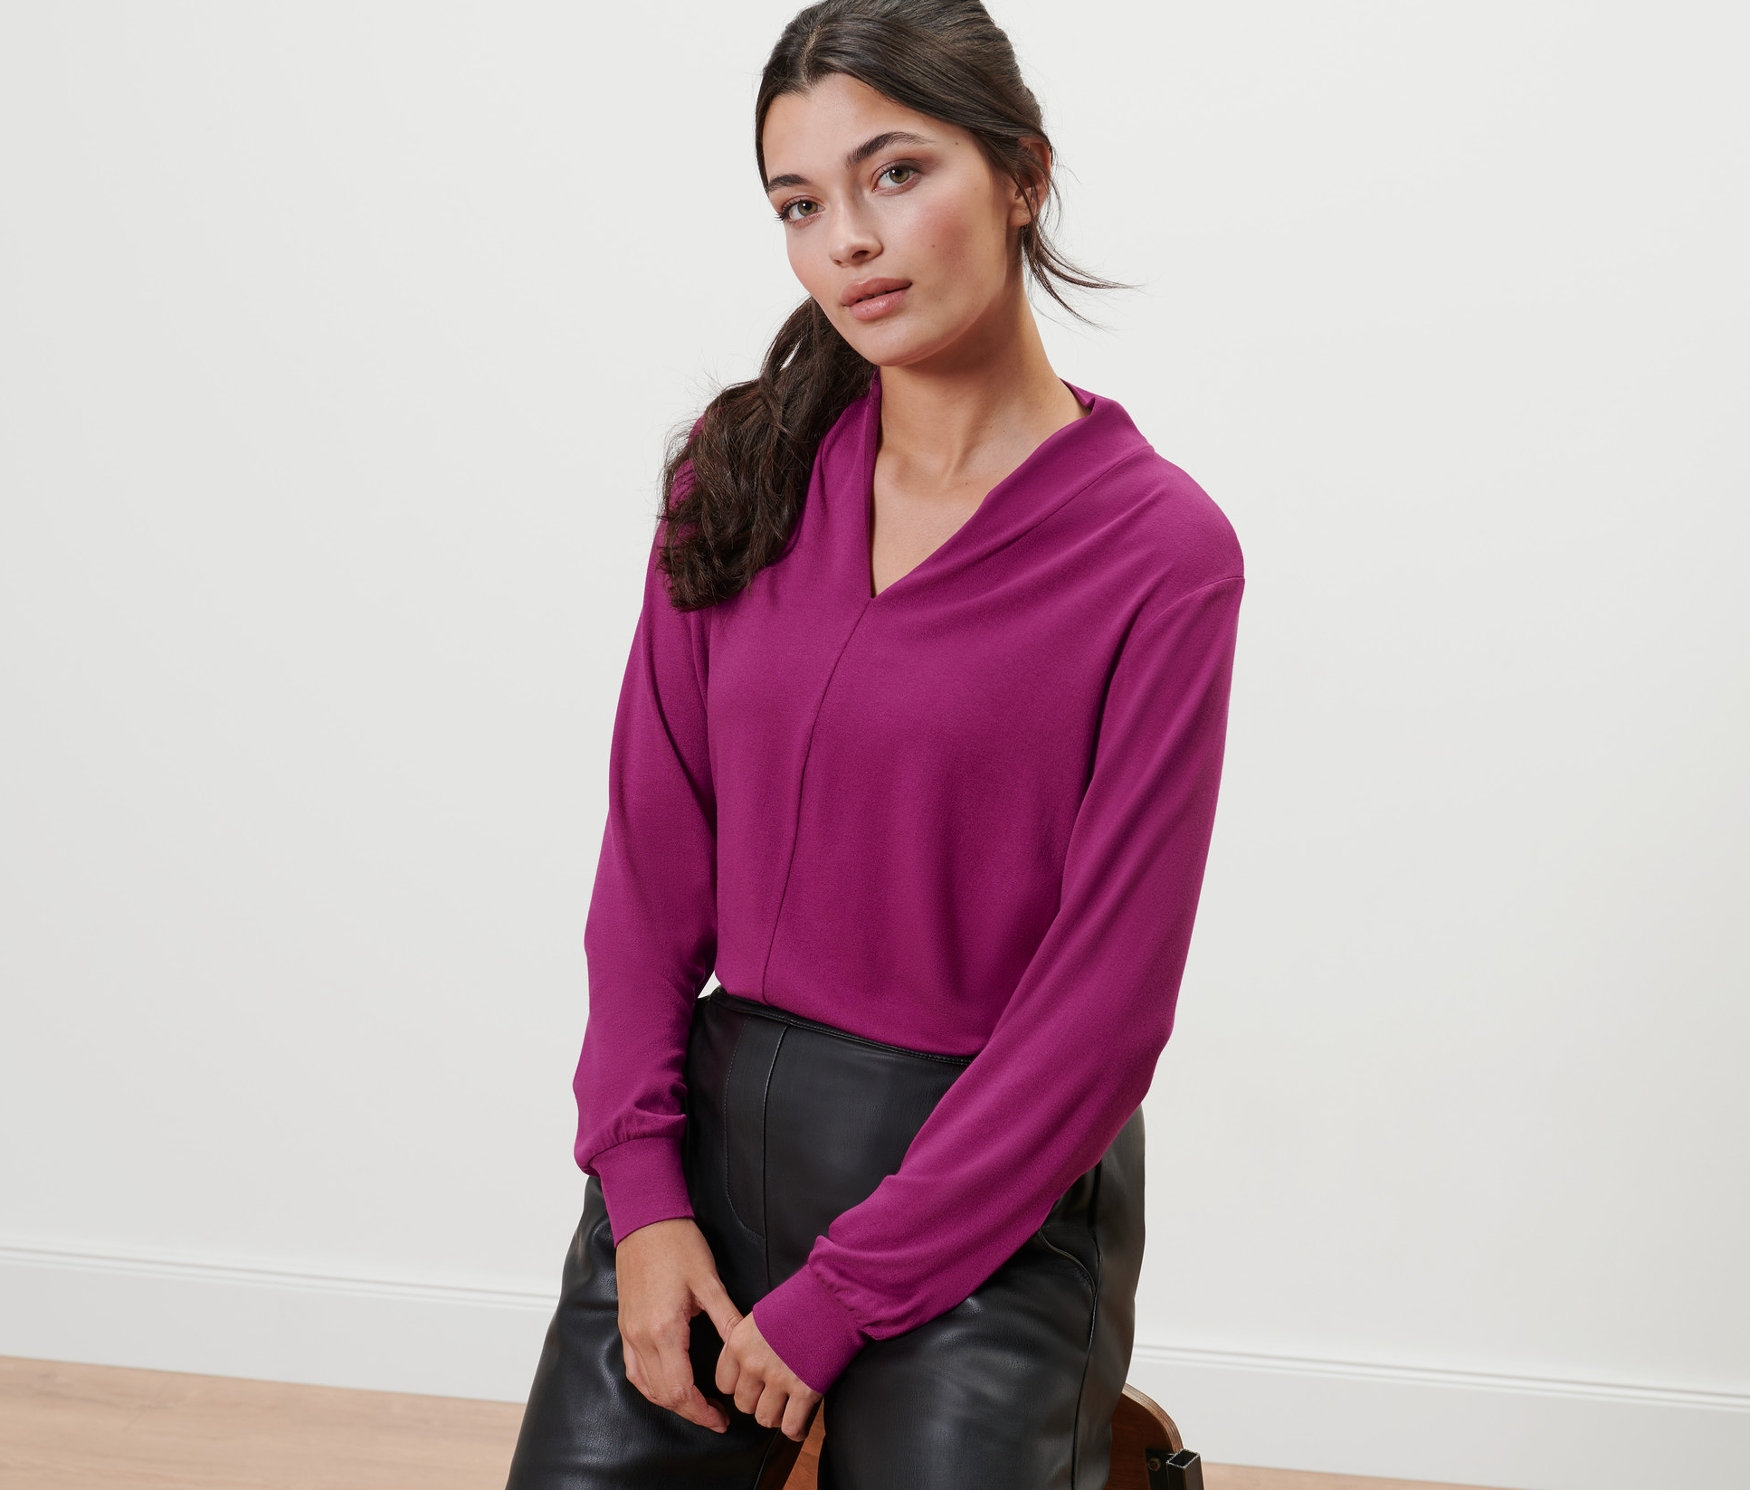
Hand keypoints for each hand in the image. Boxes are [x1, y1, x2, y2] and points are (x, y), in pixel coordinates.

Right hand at [613, 1217, 741, 1433]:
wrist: (644, 1219)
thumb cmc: (678, 1244)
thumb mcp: (709, 1281)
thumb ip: (727, 1319)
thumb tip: (748, 1348)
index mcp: (664, 1329)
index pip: (680, 1390)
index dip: (702, 1412)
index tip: (722, 1419)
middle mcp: (641, 1337)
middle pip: (664, 1395)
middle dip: (691, 1412)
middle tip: (717, 1417)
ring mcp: (629, 1333)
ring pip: (646, 1386)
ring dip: (671, 1401)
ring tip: (697, 1405)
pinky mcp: (625, 1325)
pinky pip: (634, 1369)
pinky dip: (651, 1386)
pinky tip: (668, 1385)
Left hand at [715, 1310, 822, 1442]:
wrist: (834, 1295)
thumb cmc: (802, 1299)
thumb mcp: (762, 1315)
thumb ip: (749, 1342)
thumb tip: (747, 1362)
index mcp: (739, 1341)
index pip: (724, 1384)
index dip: (741, 1384)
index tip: (753, 1382)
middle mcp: (753, 1362)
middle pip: (743, 1404)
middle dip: (758, 1400)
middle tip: (774, 1392)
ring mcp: (779, 1378)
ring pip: (765, 1418)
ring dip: (777, 1415)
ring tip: (787, 1405)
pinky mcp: (805, 1390)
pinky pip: (791, 1426)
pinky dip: (796, 1429)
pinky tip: (799, 1422)